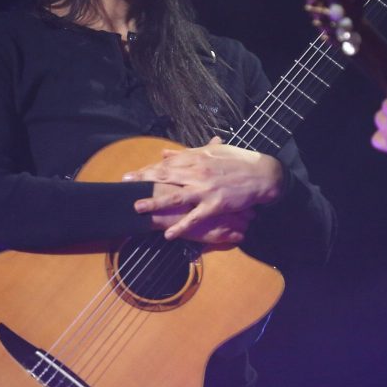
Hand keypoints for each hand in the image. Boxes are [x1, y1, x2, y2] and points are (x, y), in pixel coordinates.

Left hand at [124, 137, 283, 243]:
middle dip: (144, 180)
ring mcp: (206, 190)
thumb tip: (163, 153)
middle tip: (124, 184)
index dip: (148, 169)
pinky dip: (181, 226)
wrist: (262, 174)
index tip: (132, 173)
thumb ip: (188, 153)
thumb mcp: (214, 151)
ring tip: (138, 208)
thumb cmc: (239, 161)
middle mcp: (198, 173)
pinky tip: (169, 234)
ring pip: (176, 197)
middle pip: (166, 177)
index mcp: (197, 158)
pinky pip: (195, 217)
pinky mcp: (215, 205)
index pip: (167, 163)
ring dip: (155, 203)